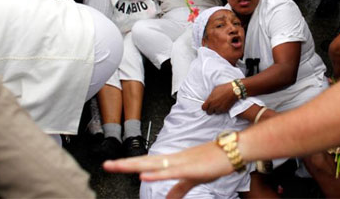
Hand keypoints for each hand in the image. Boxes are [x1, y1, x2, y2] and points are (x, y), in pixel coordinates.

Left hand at [103, 140, 232, 196]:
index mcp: (173, 162)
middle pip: (145, 162)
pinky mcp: (190, 168)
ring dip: (135, 165)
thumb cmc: (214, 162)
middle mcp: (173, 159)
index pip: (147, 163)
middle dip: (125, 164)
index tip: (114, 165)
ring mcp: (181, 162)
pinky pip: (170, 172)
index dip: (130, 164)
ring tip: (118, 166)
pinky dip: (156, 174)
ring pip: (153, 164)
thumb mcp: (193, 178)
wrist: (232, 150)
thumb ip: (179, 189)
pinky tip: (144, 175)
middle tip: (106, 165)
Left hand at [202, 83, 236, 113]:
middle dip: (210, 109)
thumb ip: (211, 96)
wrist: (233, 91)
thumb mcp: (214, 90)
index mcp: (210, 100)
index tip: (206, 105)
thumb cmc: (224, 88)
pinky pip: (221, 112)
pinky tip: (223, 105)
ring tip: (219, 105)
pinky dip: (221, 110)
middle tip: (213, 106)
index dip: (205, 107)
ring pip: (215, 112)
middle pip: (209, 112)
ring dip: (216, 110)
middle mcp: (214, 106)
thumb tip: (209, 99)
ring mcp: (219, 108)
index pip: (203, 108)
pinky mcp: (225, 110)